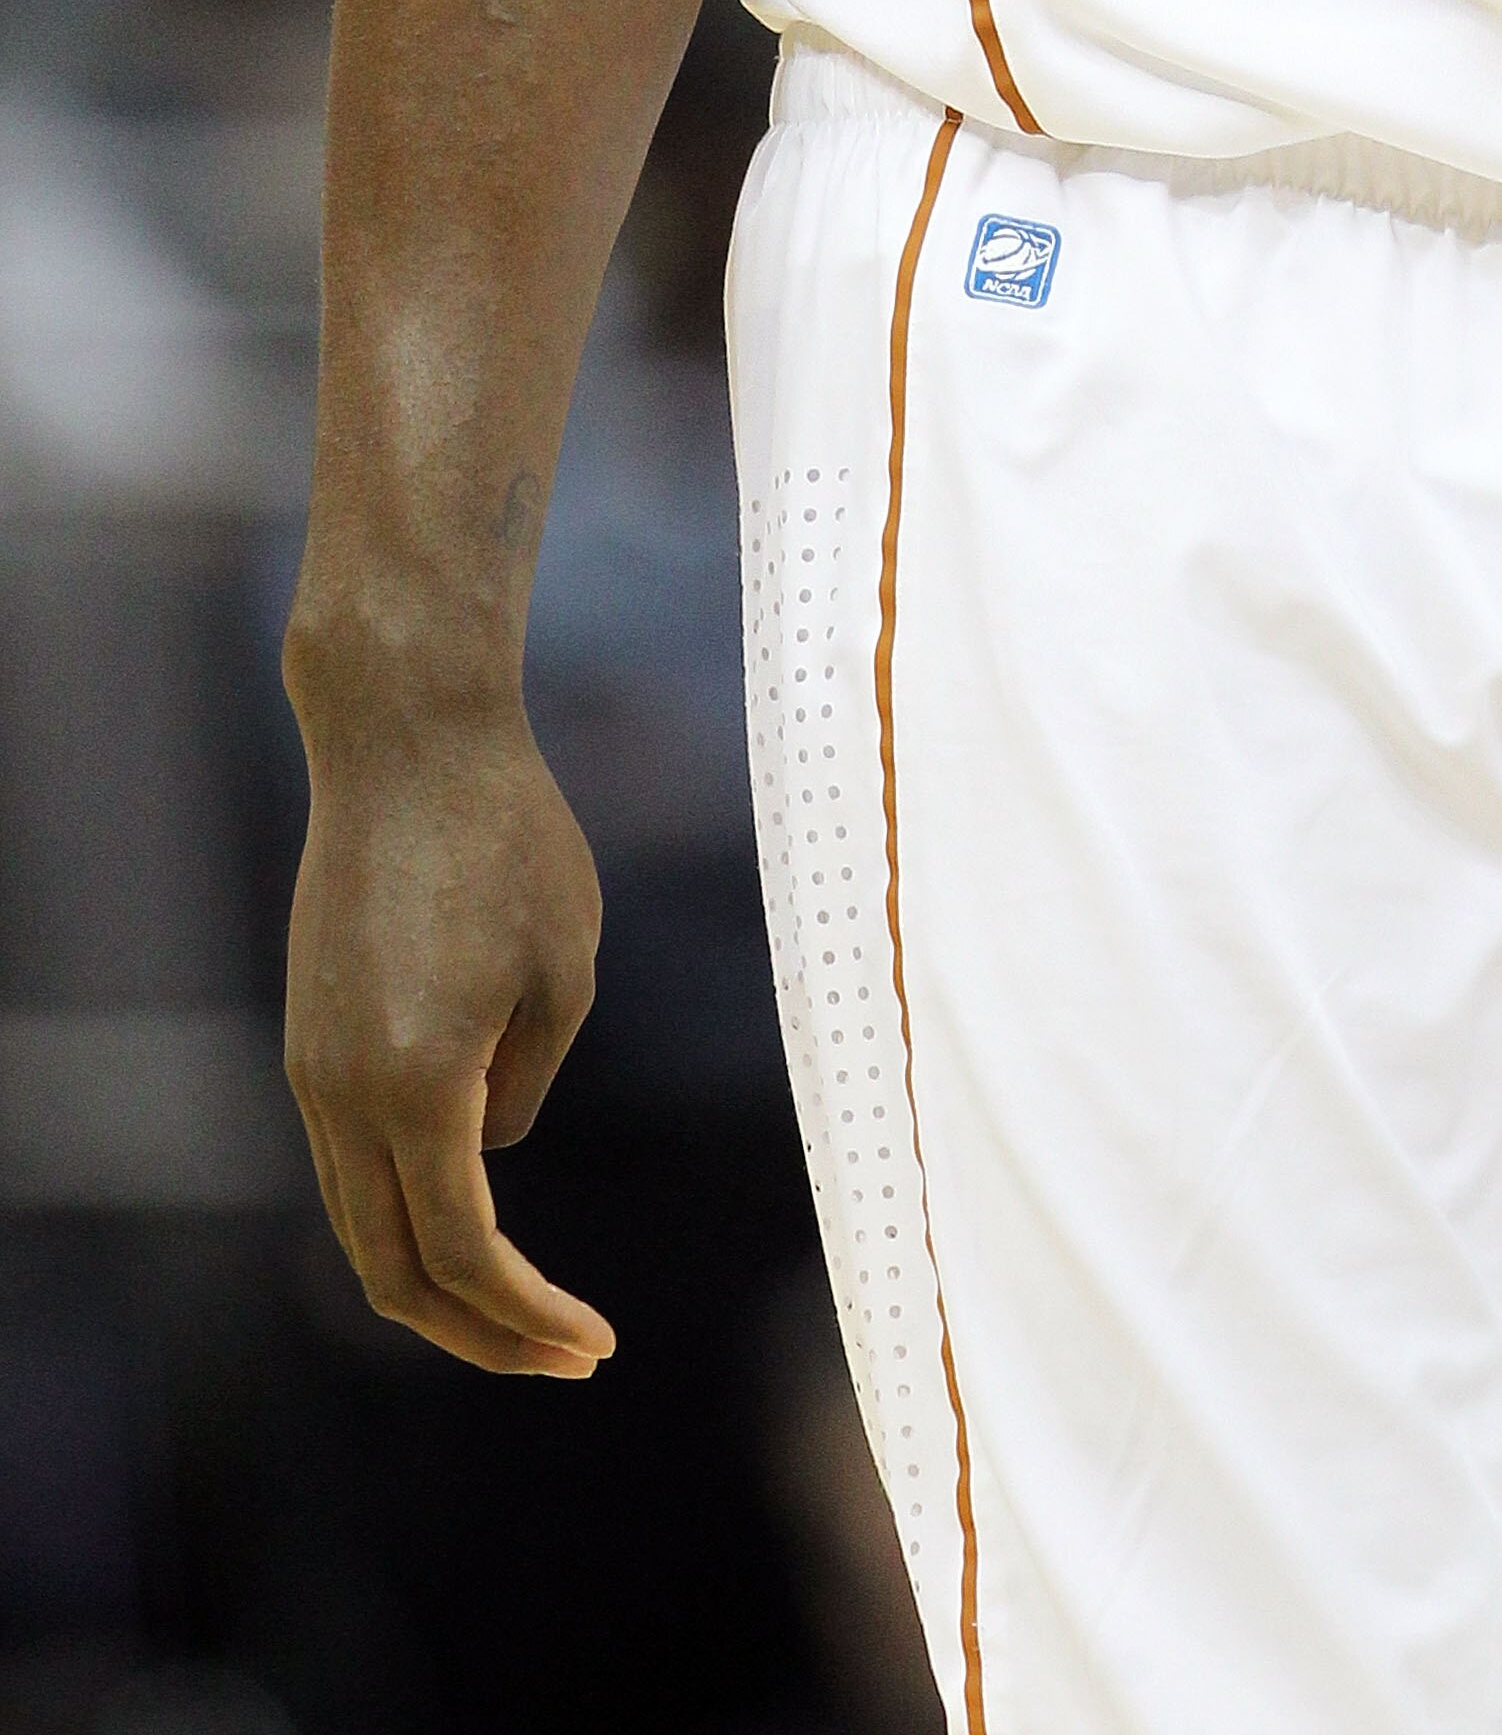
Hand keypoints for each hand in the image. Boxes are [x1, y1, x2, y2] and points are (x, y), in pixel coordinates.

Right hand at [285, 696, 614, 1376]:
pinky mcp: (311, 1034)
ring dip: (436, 1281)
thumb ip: (526, 1083)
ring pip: (359, 1225)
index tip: (597, 1343)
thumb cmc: (510, 836)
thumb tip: (485, 1153)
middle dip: (478, 1335)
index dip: (529, 1316)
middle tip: (566, 1357)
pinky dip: (406, 1210)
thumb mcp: (566, 967)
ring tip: (525, 1307)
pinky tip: (472, 1207)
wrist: (406, 738)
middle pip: (391, 1275)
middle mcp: (341, 1095)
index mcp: (415, 1087)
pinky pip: (349, 1160)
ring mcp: (312, 1067)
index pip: (465, 1255)